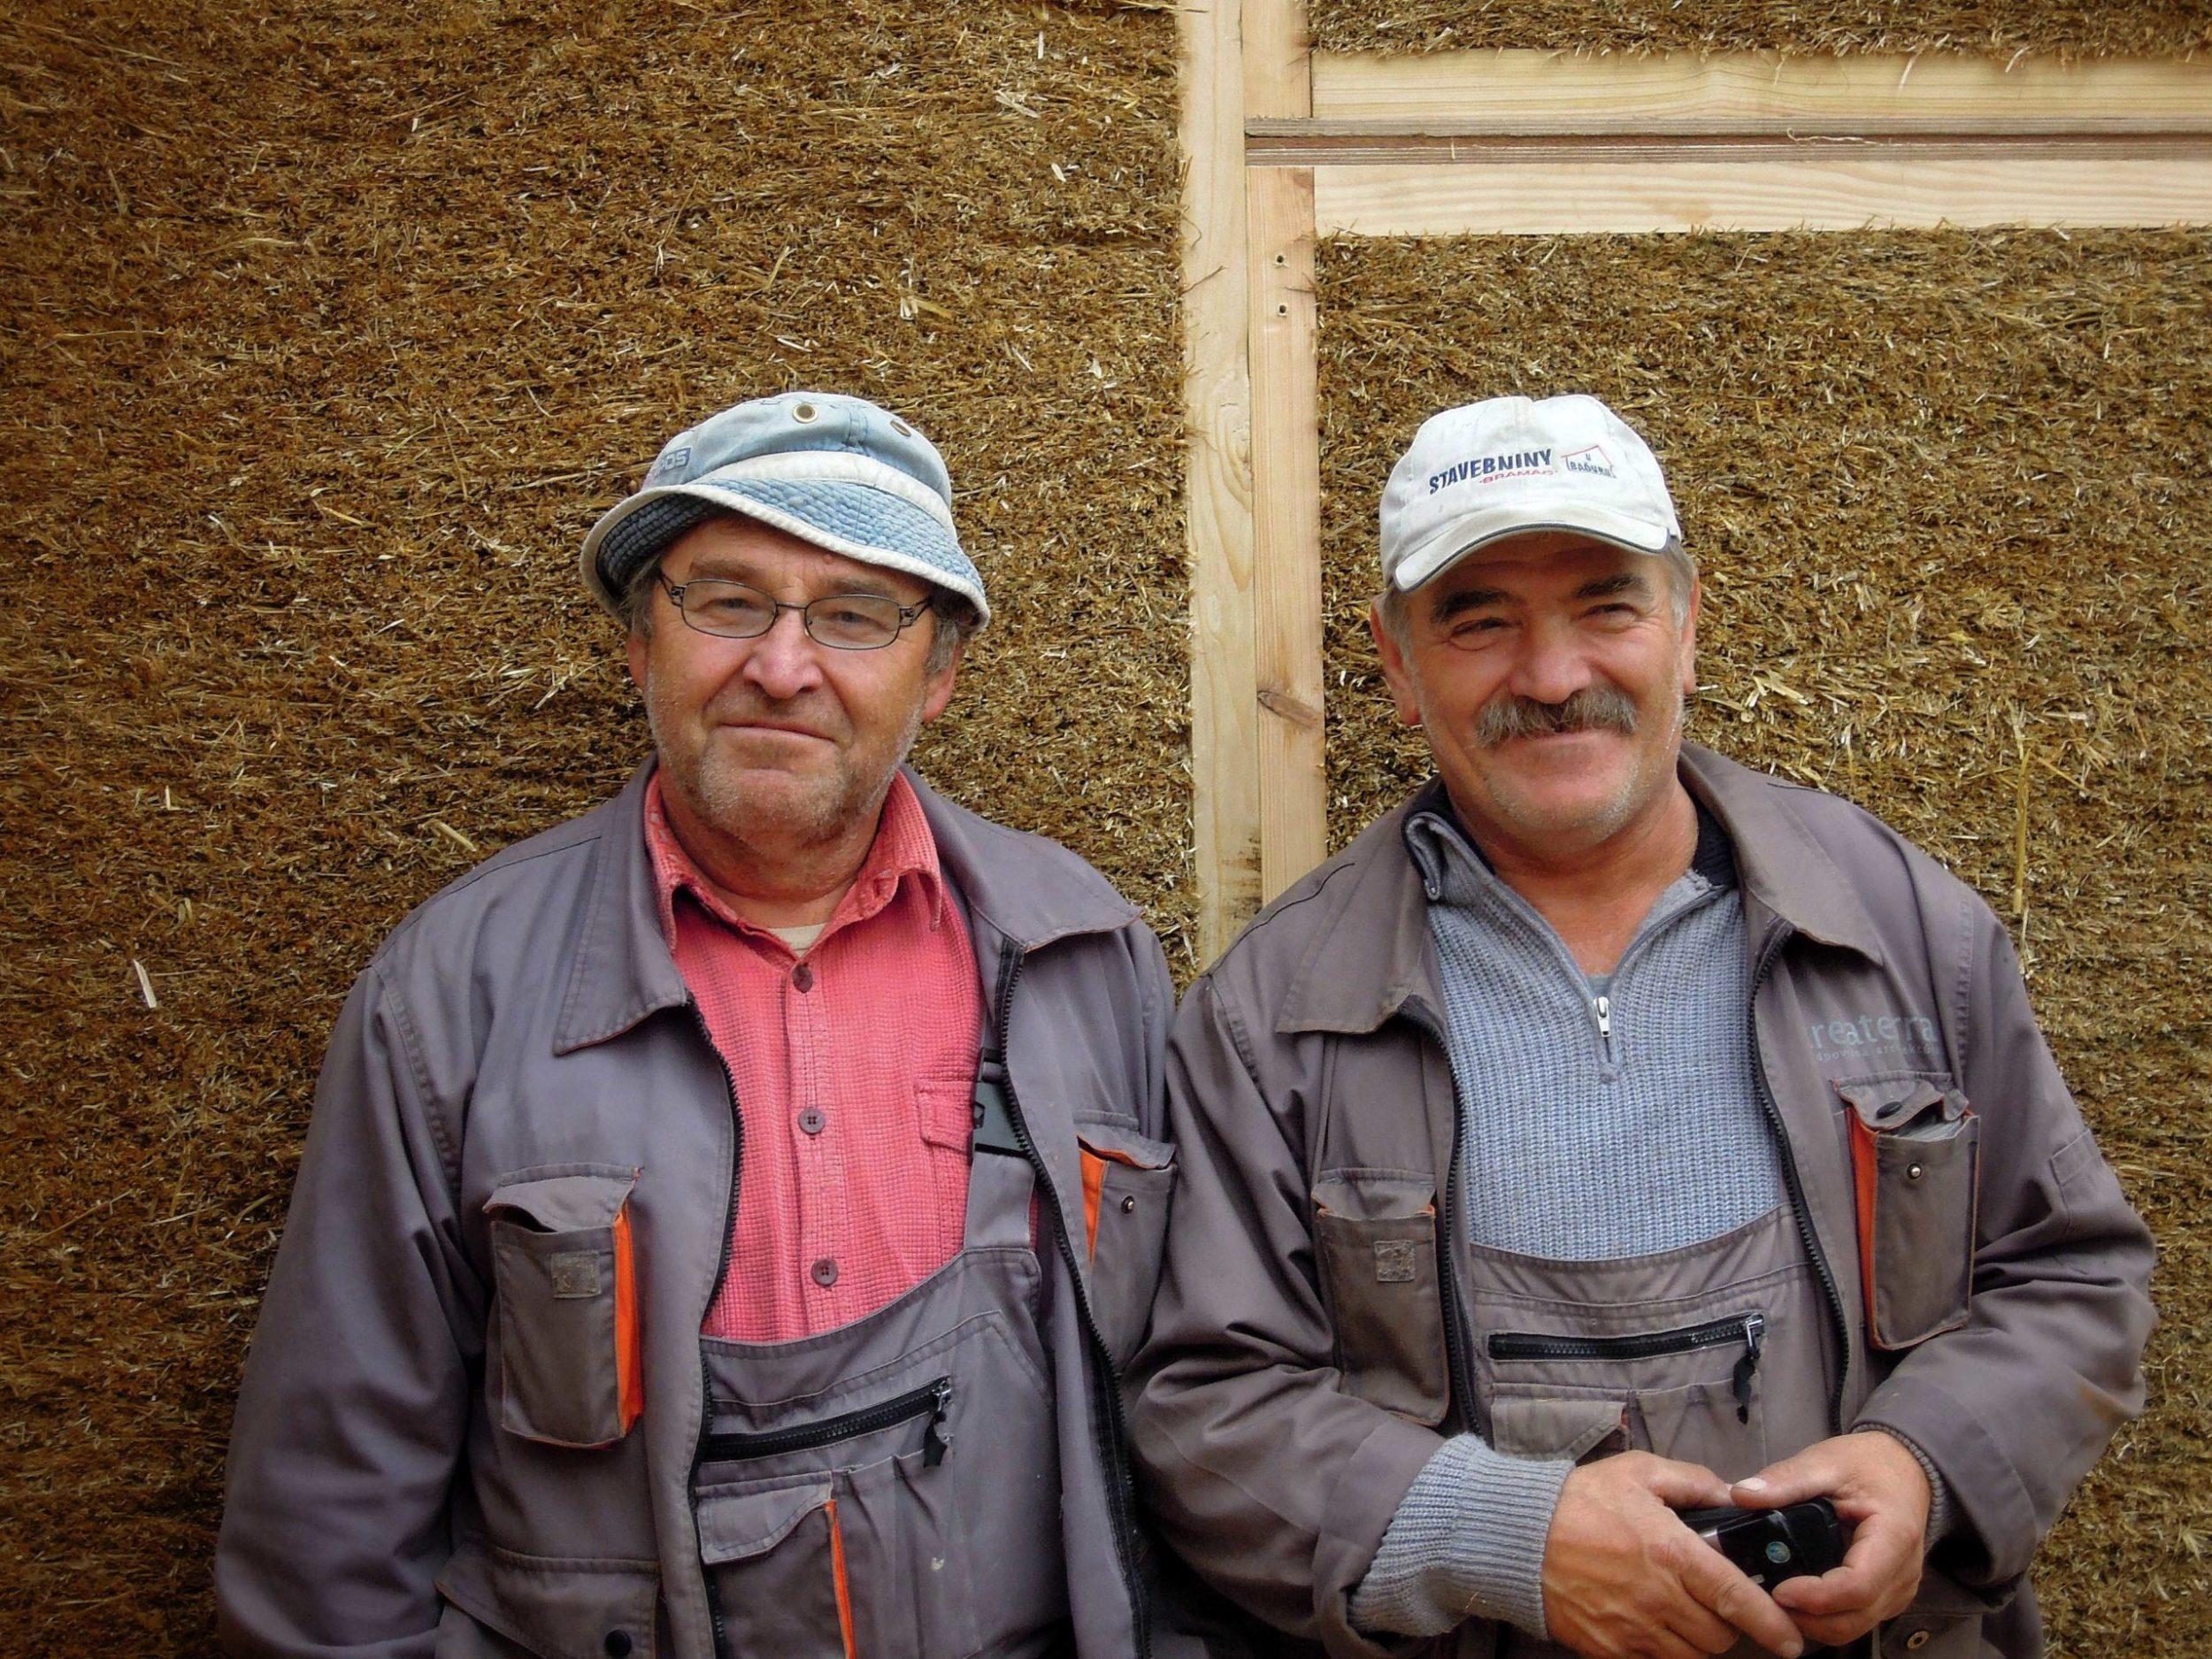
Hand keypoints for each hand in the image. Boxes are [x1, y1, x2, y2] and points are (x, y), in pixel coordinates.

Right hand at [1541, 1451, 1805, 1658]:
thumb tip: (1734, 1495)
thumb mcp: (1639, 1473)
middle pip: (1719, 1636)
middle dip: (1730, 1625)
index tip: (1791, 1638)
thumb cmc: (1578, 1500)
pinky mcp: (1609, 1650)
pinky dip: (1665, 1650)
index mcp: (1671, 1553)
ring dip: (1699, 1640)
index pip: (1736, 1598)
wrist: (1516, 1535)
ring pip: (1692, 1656)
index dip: (1772, 1624)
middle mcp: (1657, 1599)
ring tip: (1685, 1613)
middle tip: (1719, 1604)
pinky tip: (1655, 1624)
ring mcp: (1632, 1630)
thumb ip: (1693, 1481)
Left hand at [1730, 1430, 1930, 1647]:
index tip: (1776, 1590)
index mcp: (1893, 1539)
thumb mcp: (1824, 1462)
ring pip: (1854, 1627)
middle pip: (1854, 1619)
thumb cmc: (1867, 1464)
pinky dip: (1824, 1618)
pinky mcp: (1888, 1598)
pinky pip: (1856, 1620)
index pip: (1857, 1587)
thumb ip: (1785, 1479)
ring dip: (1813, 1622)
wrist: (1905, 1469)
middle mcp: (1902, 1575)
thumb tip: (1741, 1495)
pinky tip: (1795, 1598)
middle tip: (1762, 1599)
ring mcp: (1898, 1591)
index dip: (1815, 1597)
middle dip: (1806, 1618)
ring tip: (1772, 1599)